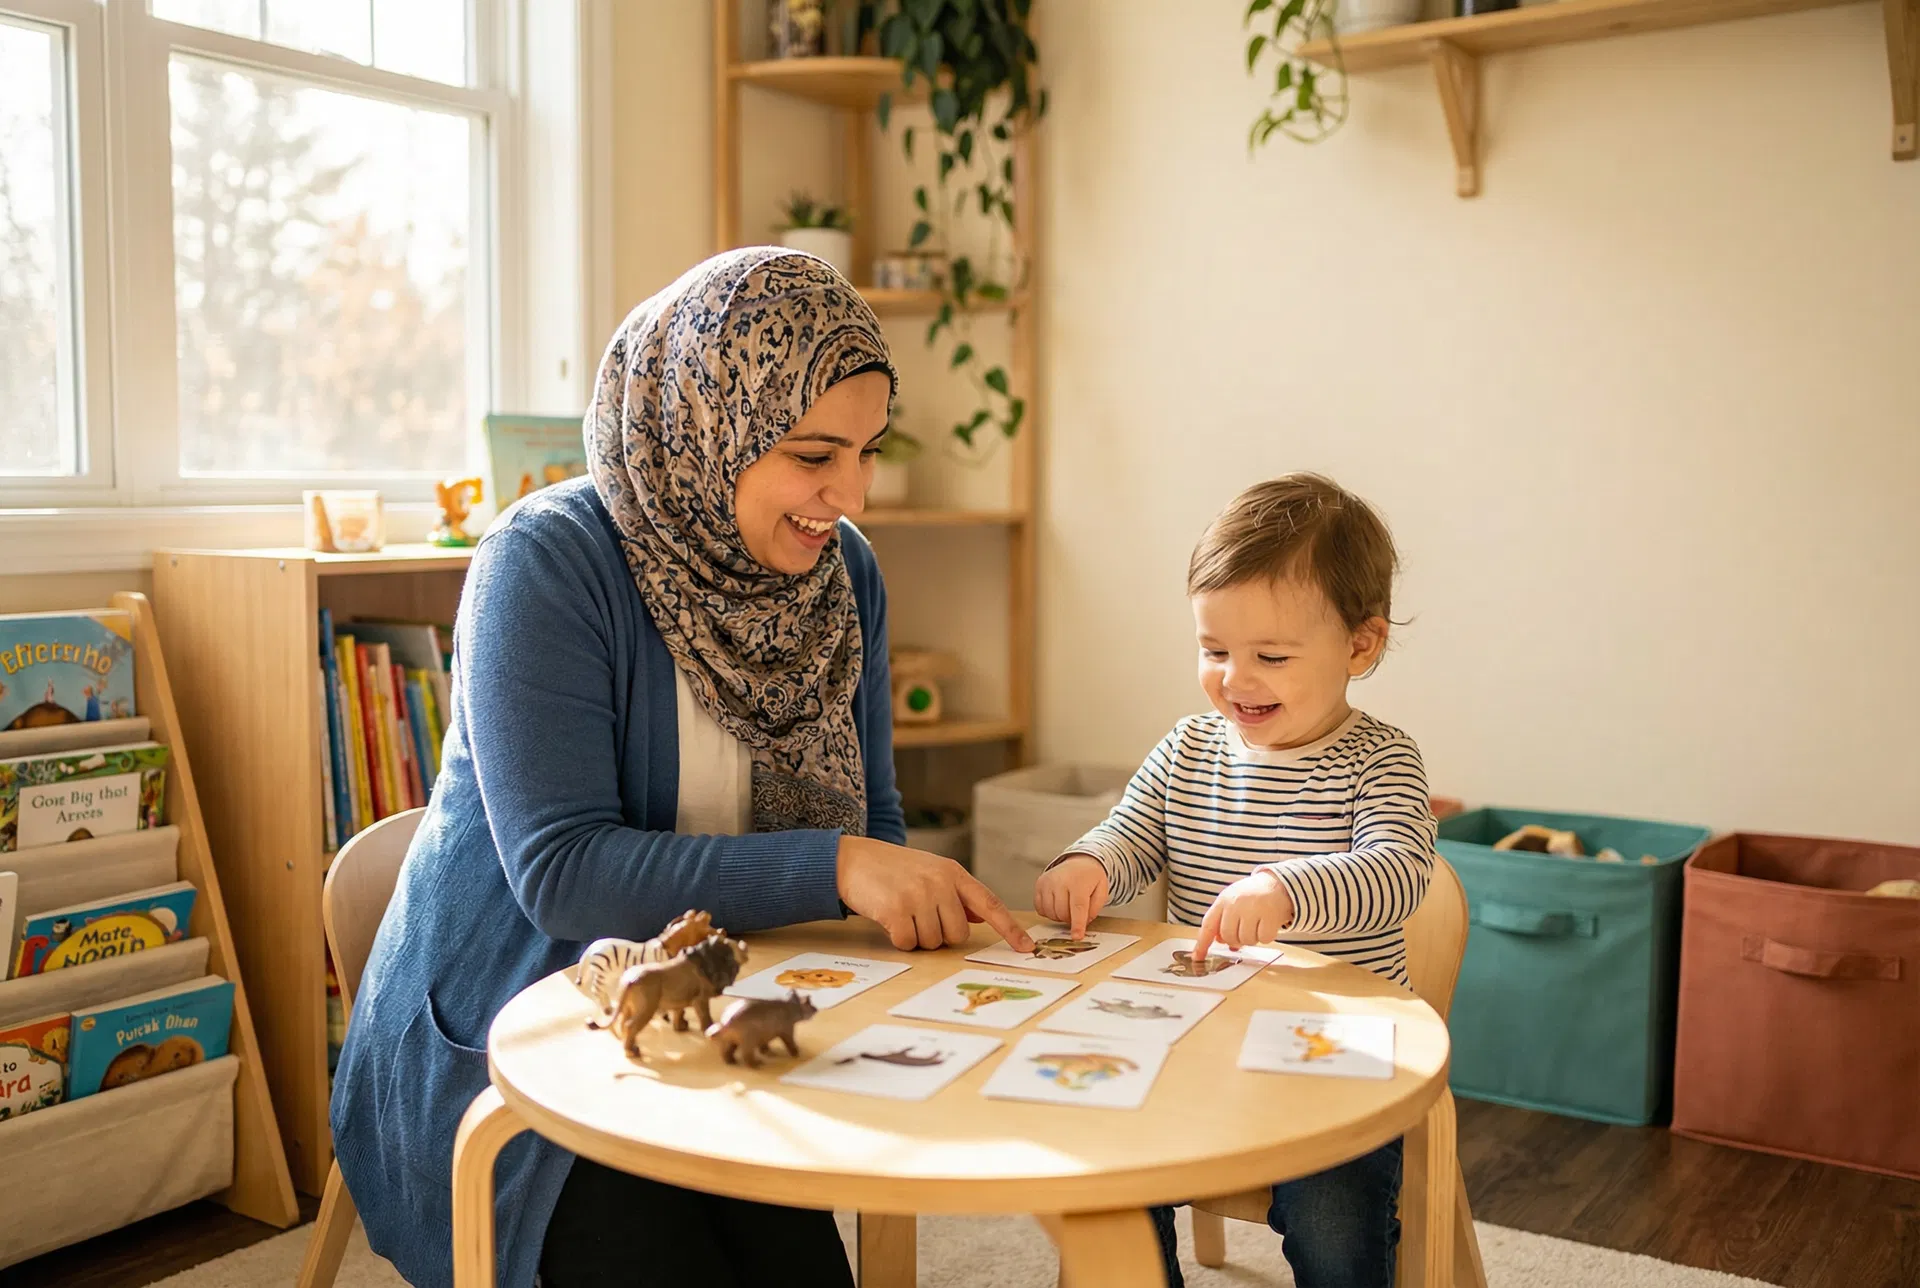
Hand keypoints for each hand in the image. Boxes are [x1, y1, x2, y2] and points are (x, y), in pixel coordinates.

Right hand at [836, 836, 1034, 952]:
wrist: (853, 860)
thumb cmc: (893, 870)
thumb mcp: (930, 872)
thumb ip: (956, 894)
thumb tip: (981, 916)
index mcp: (953, 874)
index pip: (990, 904)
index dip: (1009, 928)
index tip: (1026, 947)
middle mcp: (940, 883)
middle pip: (957, 934)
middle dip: (938, 934)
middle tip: (918, 916)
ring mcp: (919, 895)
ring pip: (932, 942)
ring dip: (916, 936)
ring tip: (901, 912)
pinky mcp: (897, 910)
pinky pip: (908, 943)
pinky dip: (898, 939)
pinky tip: (888, 919)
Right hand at [1034, 854, 1109, 938]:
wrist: (1079, 862)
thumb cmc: (1090, 878)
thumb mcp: (1102, 891)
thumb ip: (1094, 909)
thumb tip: (1083, 923)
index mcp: (1079, 882)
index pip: (1078, 907)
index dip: (1077, 924)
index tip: (1076, 937)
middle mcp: (1060, 880)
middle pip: (1062, 912)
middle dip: (1070, 919)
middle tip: (1076, 912)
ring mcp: (1047, 882)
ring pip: (1050, 912)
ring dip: (1059, 916)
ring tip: (1067, 906)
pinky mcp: (1039, 884)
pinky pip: (1040, 908)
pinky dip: (1048, 912)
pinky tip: (1056, 904)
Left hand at [1192, 868, 1293, 962]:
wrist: (1279, 883)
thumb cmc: (1252, 896)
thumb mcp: (1233, 901)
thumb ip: (1223, 919)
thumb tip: (1219, 941)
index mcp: (1224, 900)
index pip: (1209, 925)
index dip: (1202, 943)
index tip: (1197, 957)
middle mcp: (1236, 904)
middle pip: (1228, 937)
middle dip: (1235, 940)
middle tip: (1244, 930)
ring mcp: (1254, 909)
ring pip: (1246, 940)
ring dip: (1252, 938)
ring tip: (1257, 924)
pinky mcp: (1271, 915)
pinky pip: (1263, 939)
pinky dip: (1266, 936)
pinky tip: (1267, 924)